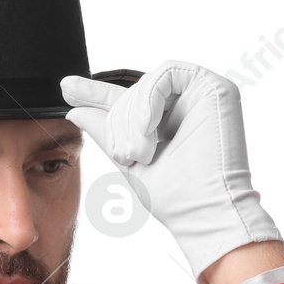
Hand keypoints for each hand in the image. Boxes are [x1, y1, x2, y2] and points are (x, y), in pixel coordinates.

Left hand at [61, 60, 282, 283]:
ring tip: (140, 150)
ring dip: (133, 115)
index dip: (96, 92)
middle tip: (125, 154)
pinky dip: (149, 99)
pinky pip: (167, 73)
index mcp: (167, 122)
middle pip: (133, 91)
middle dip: (119, 121)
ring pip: (147, 82)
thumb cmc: (173, 196)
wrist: (203, 210)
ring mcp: (202, 95)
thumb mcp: (127, 160)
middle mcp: (186, 105)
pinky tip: (150, 128)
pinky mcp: (216, 87)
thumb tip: (75, 110)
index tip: (67, 89)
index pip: (128, 99)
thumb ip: (105, 132)